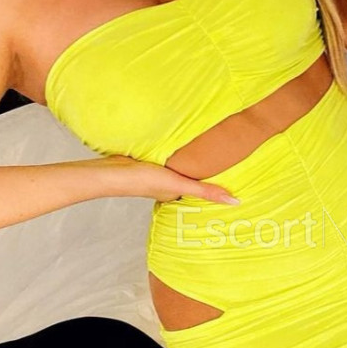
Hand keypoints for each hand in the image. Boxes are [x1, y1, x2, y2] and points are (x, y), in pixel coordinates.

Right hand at [95, 155, 239, 204]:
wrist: (111, 170)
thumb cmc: (143, 180)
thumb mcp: (179, 184)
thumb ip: (205, 191)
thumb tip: (235, 203)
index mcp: (175, 194)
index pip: (199, 192)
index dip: (214, 187)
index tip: (234, 180)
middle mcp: (167, 186)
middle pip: (189, 180)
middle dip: (204, 174)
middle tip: (229, 163)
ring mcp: (156, 174)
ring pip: (179, 169)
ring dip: (190, 164)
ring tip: (211, 152)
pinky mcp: (148, 161)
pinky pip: (168, 159)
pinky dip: (176, 156)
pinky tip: (182, 145)